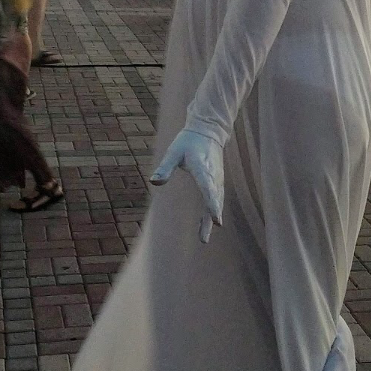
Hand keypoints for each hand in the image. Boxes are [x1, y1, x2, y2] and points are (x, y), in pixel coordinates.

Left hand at [148, 127, 223, 243]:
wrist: (208, 132)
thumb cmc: (188, 142)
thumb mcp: (174, 152)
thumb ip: (165, 167)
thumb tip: (153, 182)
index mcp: (202, 168)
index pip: (207, 187)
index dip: (212, 203)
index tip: (216, 218)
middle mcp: (213, 176)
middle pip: (214, 199)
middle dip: (211, 216)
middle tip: (206, 236)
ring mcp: (217, 180)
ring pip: (216, 202)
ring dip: (210, 219)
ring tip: (203, 238)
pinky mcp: (217, 183)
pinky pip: (216, 200)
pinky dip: (211, 213)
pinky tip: (207, 226)